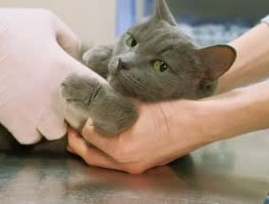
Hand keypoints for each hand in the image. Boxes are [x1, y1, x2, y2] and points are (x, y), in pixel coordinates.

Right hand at [0, 0, 98, 143]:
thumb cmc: (12, 26)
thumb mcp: (49, 22)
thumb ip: (71, 41)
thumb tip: (78, 58)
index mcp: (68, 69)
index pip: (101, 94)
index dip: (99, 95)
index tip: (90, 91)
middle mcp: (55, 96)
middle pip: (82, 120)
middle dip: (76, 112)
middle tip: (64, 100)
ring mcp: (35, 112)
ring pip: (56, 133)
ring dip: (52, 123)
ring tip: (42, 107)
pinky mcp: (13, 122)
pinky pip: (32, 139)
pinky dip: (31, 131)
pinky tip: (25, 114)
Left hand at [67, 101, 209, 173]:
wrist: (198, 122)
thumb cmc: (170, 109)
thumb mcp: (135, 103)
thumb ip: (111, 106)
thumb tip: (95, 101)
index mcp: (122, 147)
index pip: (90, 135)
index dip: (82, 121)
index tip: (80, 110)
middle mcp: (126, 162)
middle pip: (91, 156)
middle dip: (77, 142)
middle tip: (70, 128)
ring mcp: (136, 167)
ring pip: (102, 162)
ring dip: (90, 148)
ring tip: (82, 134)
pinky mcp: (144, 165)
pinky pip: (116, 162)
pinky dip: (105, 152)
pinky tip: (104, 138)